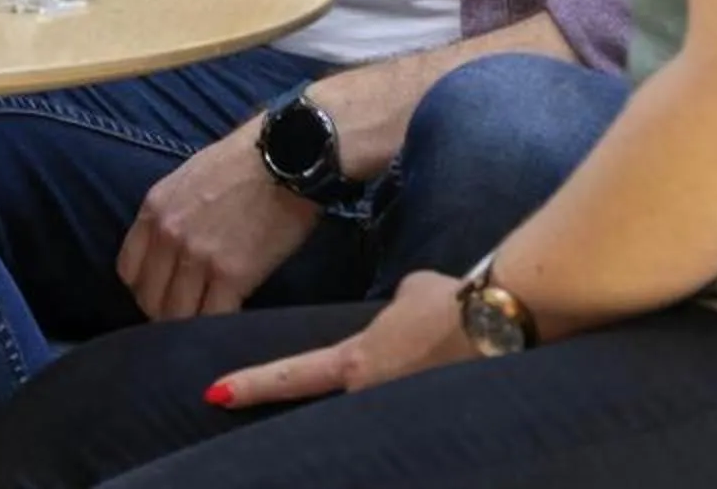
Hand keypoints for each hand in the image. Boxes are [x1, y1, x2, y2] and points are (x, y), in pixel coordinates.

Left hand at [116, 122, 321, 320]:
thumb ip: (170, 216)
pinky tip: (232, 322)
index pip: (127, 271)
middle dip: (165, 314)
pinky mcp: (232, 275)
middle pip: (149, 299)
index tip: (164, 295)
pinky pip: (213, 319)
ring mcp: (197, 257)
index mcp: (153, 210)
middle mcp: (167, 235)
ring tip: (210, 324)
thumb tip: (169, 252)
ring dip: (191, 326)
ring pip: (177, 316)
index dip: (145, 290)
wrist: (286, 157)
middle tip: (189, 316)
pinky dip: (219, 328)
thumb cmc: (242, 165)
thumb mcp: (186, 181)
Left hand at [209, 271, 475, 408]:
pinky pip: (408, 415)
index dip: (252, 385)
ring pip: (371, 415)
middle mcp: (373, 396)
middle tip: (310, 394)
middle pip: (329, 409)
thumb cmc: (450, 303)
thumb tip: (396, 315)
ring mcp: (402, 413)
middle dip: (322, 410)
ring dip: (382, 404)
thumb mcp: (407, 294)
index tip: (214, 394)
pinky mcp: (433, 422)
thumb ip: (387, 311)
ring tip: (414, 370)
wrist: (501, 323)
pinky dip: (419, 399)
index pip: (292, 376)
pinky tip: (441, 379)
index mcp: (357, 363)